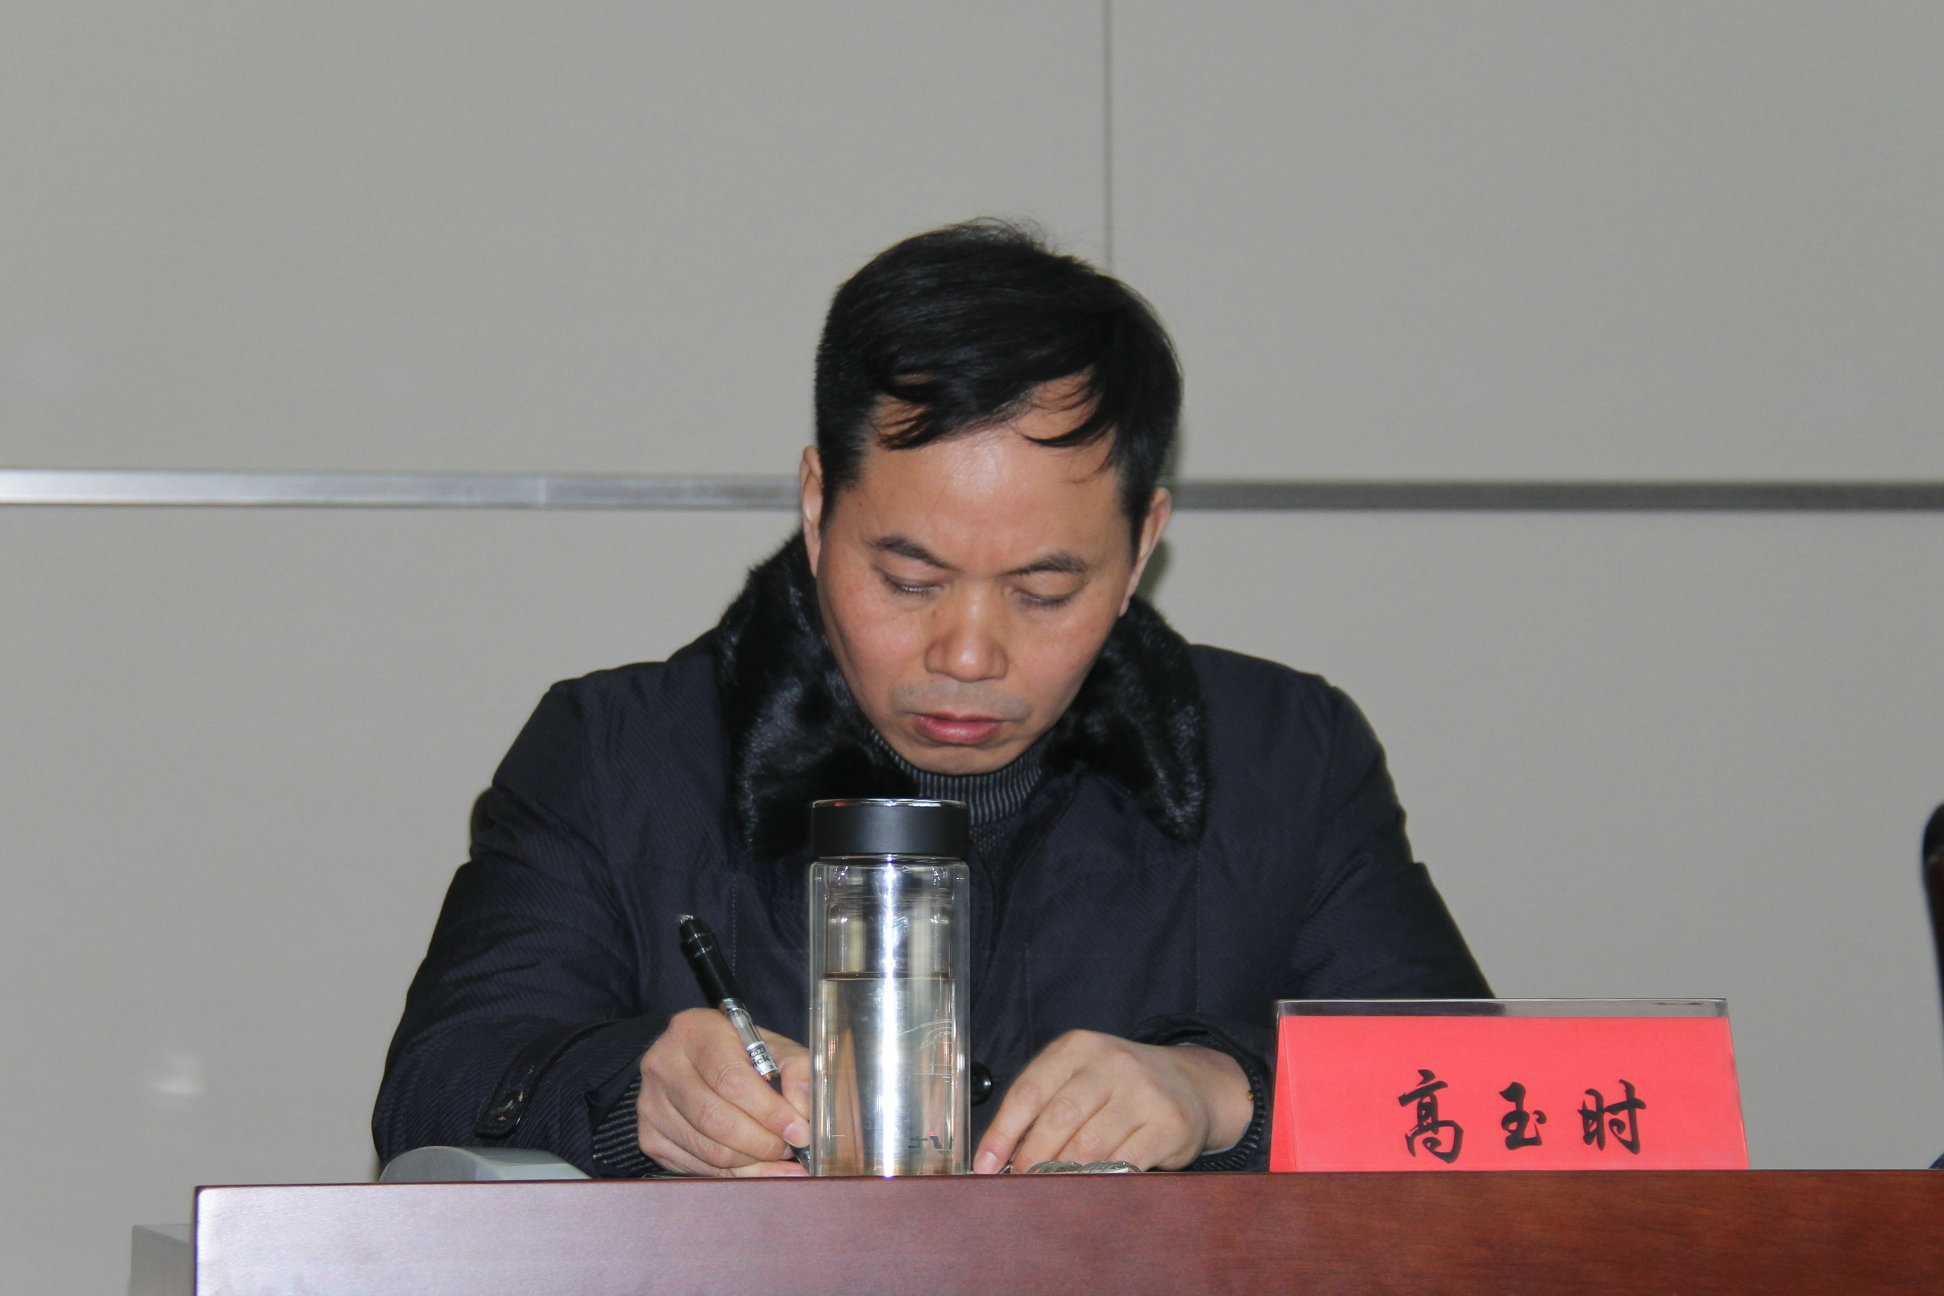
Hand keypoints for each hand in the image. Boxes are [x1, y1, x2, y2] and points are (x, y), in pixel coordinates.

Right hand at [634, 1007, 811, 1176]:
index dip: (769, 1112)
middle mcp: (662, 1064)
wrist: (695, 1064)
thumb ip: (797, 1070)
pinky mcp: (649, 1137)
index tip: (799, 1131)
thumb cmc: (741, 1055)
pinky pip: (698, 1166)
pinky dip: (733, 1174)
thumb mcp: (773, 1047)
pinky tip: (756, 1167)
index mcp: (694, 1031)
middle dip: (762, 1142)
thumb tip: (803, 1110)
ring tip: (777, 1156)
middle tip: (789, 1148)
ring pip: (708, 1150)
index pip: (731, 1080)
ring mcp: (650, 1104)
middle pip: (716, 1119)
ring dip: (752, 1162)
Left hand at [972, 1031, 1251, 1173]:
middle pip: (1057, 1120)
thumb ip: (1044, 1104)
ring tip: (1050, 1191)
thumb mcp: (1079, 1076)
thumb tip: (1002, 1155)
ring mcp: (1142, 1093)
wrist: (1189, 1084)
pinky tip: (1089, 1190)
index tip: (985, 1166)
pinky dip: (1100, 1181)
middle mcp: (1110, 1064)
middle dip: (1031, 1160)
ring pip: (1089, 1146)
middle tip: (1019, 1185)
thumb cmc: (1118, 1086)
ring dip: (1064, 1175)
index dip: (1002, 1133)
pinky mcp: (1167, 1125)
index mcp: (1077, 1048)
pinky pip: (1124, 1163)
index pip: (1029, 1091)